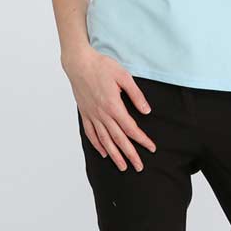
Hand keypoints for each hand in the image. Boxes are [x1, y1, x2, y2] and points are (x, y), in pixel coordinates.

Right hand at [62, 45, 156, 171]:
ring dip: (115, 155)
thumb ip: (136, 95)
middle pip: (118, 139)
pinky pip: (91, 133)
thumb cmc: (102, 66)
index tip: (151, 148)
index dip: (142, 140)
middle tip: (139, 167)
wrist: (79, 63)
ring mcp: (92, 115)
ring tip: (123, 167)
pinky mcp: (85, 113)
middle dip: (130, 154)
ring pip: (104, 140)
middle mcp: (102, 114)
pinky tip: (104, 153)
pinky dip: (98, 145)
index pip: (131, 128)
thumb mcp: (124, 76)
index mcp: (114, 105)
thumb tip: (146, 111)